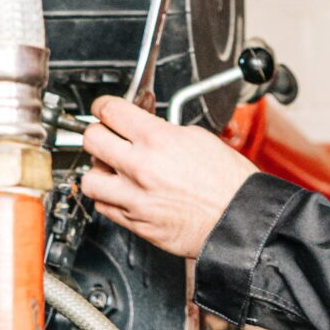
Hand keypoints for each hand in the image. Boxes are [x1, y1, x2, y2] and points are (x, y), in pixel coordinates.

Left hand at [81, 95, 254, 258]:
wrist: (240, 221)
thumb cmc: (230, 184)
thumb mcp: (200, 139)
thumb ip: (164, 131)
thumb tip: (144, 128)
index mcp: (158, 140)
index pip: (110, 111)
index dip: (104, 106)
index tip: (104, 110)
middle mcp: (141, 167)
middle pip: (91, 139)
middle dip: (99, 134)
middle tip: (107, 137)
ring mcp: (135, 197)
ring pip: (89, 178)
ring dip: (99, 171)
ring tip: (113, 171)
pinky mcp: (136, 223)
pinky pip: (104, 207)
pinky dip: (108, 198)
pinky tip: (123, 194)